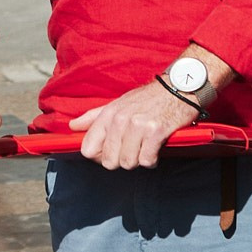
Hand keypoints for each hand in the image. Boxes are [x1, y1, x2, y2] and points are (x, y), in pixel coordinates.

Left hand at [67, 80, 197, 168]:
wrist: (178, 88)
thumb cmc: (149, 98)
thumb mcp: (118, 103)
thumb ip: (94, 117)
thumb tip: (73, 126)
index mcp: (109, 114)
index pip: (88, 148)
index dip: (99, 156)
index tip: (110, 152)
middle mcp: (120, 120)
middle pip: (109, 161)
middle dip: (121, 160)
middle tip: (133, 149)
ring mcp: (138, 126)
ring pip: (128, 163)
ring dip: (138, 160)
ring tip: (145, 147)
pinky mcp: (156, 132)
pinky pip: (146, 160)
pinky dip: (152, 159)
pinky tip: (155, 149)